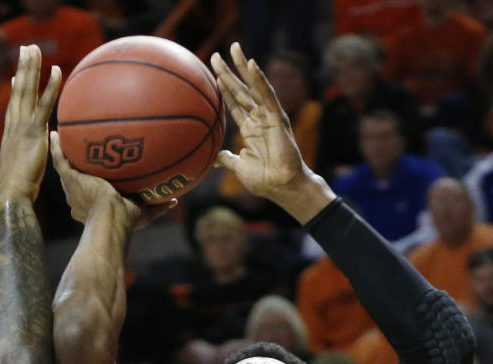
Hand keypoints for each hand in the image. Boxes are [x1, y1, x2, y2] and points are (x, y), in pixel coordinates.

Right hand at [0, 45, 61, 203]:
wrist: (11, 195)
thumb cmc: (16, 191)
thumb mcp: (21, 171)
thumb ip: (26, 159)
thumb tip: (31, 158)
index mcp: (10, 134)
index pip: (13, 106)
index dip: (16, 88)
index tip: (17, 74)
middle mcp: (14, 126)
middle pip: (18, 90)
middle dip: (22, 68)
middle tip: (26, 48)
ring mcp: (22, 127)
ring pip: (27, 91)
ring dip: (31, 67)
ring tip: (34, 48)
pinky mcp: (33, 132)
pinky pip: (44, 104)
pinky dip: (51, 86)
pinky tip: (57, 70)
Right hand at [48, 131, 174, 229]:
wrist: (111, 219)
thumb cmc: (126, 221)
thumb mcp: (144, 213)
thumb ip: (158, 206)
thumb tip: (173, 200)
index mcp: (92, 208)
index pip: (91, 196)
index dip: (92, 189)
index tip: (98, 182)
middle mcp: (78, 199)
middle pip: (76, 183)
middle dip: (78, 173)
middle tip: (80, 160)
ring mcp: (72, 189)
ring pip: (66, 170)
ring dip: (63, 155)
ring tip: (60, 140)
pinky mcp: (70, 179)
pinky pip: (60, 160)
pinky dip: (56, 147)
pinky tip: (55, 133)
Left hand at [211, 43, 331, 221]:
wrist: (280, 186)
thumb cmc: (264, 179)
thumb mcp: (239, 167)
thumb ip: (228, 159)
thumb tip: (215, 159)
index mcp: (249, 128)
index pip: (233, 103)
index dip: (223, 87)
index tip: (212, 72)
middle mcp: (258, 118)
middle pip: (241, 89)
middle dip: (228, 71)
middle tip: (215, 54)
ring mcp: (268, 116)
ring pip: (253, 87)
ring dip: (242, 68)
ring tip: (233, 48)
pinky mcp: (277, 117)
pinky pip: (267, 95)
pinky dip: (259, 79)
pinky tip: (252, 64)